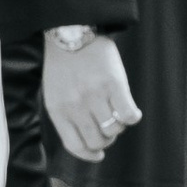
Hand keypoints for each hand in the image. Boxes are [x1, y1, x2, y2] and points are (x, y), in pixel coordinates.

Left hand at [41, 32, 138, 161]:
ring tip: (116, 114)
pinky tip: (131, 111)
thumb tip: (85, 142)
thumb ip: (66, 115)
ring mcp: (95, 95)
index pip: (75, 146)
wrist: (71, 31)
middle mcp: (75, 106)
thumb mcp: (54, 92)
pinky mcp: (113, 84)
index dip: (89, 155)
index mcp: (58, 110)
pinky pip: (128, 115)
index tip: (98, 155)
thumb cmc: (63, 64)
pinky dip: (132, 117)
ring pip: (114, 130)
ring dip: (118, 127)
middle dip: (106, 139)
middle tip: (108, 128)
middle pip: (98, 141)